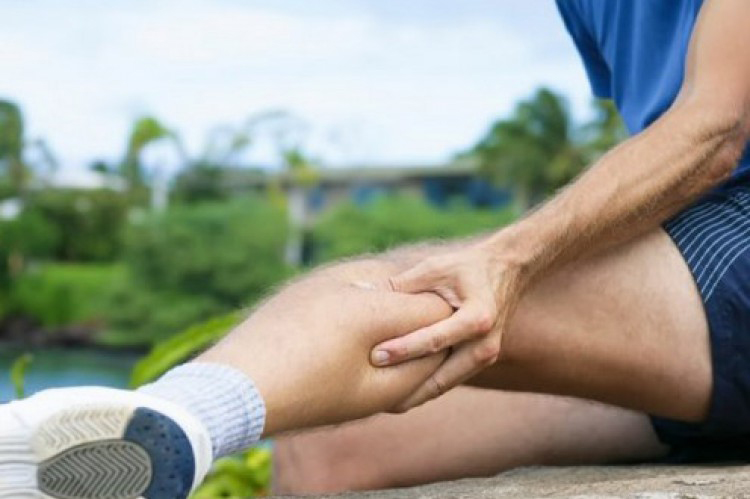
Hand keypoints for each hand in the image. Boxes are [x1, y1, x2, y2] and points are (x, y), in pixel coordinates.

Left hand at [371, 240, 526, 410]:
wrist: (507, 270)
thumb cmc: (465, 267)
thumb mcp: (434, 268)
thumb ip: (402, 285)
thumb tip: (361, 292)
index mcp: (477, 317)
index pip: (434, 339)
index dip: (404, 349)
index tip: (375, 356)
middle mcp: (485, 343)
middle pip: (441, 377)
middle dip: (408, 390)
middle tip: (373, 399)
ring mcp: (487, 356)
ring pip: (444, 384)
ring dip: (416, 395)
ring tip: (384, 405)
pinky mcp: (482, 361)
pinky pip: (450, 379)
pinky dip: (426, 387)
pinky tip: (402, 394)